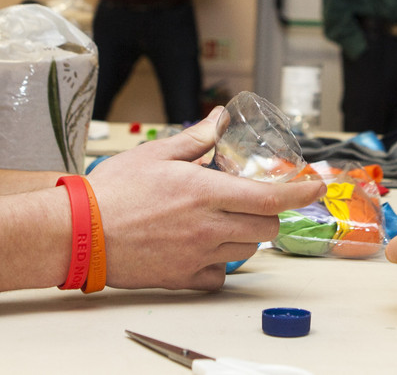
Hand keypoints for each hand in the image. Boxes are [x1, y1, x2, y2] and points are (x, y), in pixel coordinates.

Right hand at [88, 108, 326, 289]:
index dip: (301, 193)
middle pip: (267, 227)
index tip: (316, 188)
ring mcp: (198, 255)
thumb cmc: (112, 192)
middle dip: (269, 213)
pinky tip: (204, 247)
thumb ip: (197, 139)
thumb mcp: (156, 153)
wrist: (80, 233)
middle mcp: (208, 226)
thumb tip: (220, 119)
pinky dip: (220, 263)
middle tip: (253, 200)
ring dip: (246, 235)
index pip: (271, 197)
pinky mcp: (183, 277)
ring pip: (247, 250)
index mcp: (206, 192)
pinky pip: (220, 275)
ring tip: (223, 220)